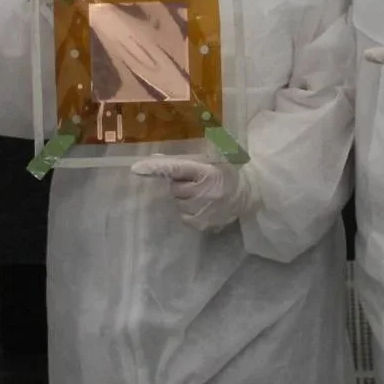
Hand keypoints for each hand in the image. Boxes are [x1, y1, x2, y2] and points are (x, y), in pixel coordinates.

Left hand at [131, 157, 249, 232]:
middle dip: (181, 184)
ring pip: (178, 202)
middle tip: (197, 182)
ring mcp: (203, 210)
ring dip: (185, 197)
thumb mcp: (209, 161)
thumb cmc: (225, 173)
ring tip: (203, 194)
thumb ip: (183, 161)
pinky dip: (189, 210)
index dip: (156, 168)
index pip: (176, 168)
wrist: (247, 195)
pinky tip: (202, 205)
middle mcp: (204, 192)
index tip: (136, 169)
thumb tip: (155, 159)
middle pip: (175, 188)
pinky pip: (183, 216)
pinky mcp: (202, 224)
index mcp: (206, 171)